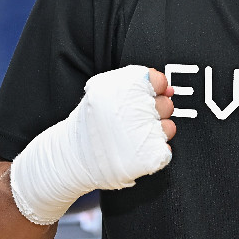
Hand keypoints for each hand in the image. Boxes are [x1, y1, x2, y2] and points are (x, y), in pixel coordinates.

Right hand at [10, 65, 175, 224]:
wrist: (69, 158)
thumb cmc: (89, 125)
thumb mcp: (103, 93)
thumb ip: (135, 87)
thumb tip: (169, 90)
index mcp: (122, 89)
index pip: (157, 79)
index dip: (157, 88)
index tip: (151, 95)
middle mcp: (134, 108)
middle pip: (165, 105)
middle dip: (155, 112)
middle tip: (135, 121)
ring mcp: (142, 133)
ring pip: (169, 128)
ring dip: (157, 133)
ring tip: (134, 138)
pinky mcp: (148, 155)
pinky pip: (165, 150)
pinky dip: (154, 152)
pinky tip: (135, 151)